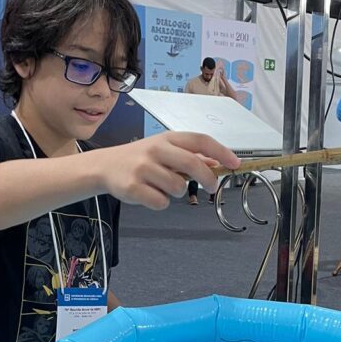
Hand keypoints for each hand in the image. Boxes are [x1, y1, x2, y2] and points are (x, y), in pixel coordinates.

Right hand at [101, 132, 239, 209]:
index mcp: (167, 138)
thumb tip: (218, 164)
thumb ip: (189, 155)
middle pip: (193, 164)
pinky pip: (161, 202)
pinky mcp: (133, 188)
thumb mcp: (165, 149)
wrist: (105, 166)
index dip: (221, 152)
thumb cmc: (140, 158)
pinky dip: (161, 202)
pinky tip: (150, 193)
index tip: (235, 163)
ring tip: (163, 186)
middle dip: (208, 178)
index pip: (200, 141)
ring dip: (177, 192)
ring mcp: (143, 168)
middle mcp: (155, 150)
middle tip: (212, 187)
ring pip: (178, 188)